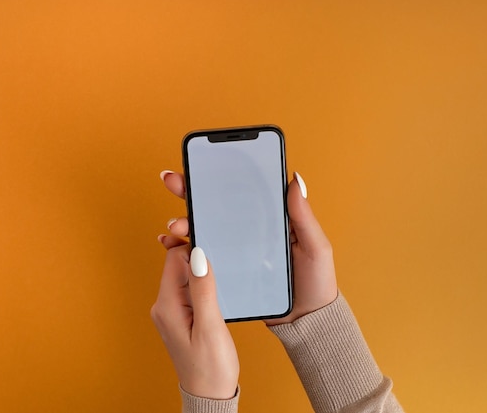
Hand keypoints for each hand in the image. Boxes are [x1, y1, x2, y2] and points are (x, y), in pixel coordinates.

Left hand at [151, 243, 238, 398]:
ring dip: (201, 269)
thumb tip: (198, 255)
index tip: (210, 238)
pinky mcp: (182, 316)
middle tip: (219, 246)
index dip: (192, 246)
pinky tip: (217, 286)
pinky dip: (203, 283)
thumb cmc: (210, 367)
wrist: (209, 395)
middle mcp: (164, 306)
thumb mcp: (210, 326)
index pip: (174, 259)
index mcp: (167, 306)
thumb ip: (204, 289)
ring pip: (185, 276)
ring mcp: (172, 311)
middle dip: (196, 255)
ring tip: (221, 267)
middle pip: (177, 265)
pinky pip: (189, 289)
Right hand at [159, 170, 337, 325]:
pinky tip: (170, 244)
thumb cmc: (316, 281)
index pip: (241, 192)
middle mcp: (249, 231)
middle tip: (174, 183)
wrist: (306, 321)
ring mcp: (236, 251)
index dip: (218, 176)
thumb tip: (295, 179)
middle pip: (216, 206)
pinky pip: (203, 257)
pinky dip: (183, 249)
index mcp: (269, 219)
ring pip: (205, 230)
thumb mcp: (316, 246)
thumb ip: (304, 216)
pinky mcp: (228, 271)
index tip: (198, 165)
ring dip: (185, 222)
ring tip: (176, 226)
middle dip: (191, 192)